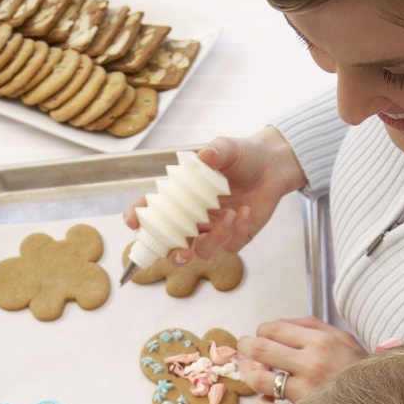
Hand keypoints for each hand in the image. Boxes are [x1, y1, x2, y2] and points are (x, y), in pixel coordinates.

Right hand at [123, 127, 305, 262]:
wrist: (271, 165)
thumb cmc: (241, 155)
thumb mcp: (227, 147)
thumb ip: (216, 151)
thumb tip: (206, 156)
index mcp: (181, 197)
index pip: (151, 211)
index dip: (138, 217)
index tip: (132, 220)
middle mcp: (192, 218)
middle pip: (172, 246)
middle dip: (172, 255)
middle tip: (181, 253)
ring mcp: (212, 230)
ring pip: (202, 251)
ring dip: (214, 239)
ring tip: (229, 215)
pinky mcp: (234, 237)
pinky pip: (230, 246)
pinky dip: (236, 231)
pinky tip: (245, 211)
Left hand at [238, 317, 366, 403]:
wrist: (381, 403)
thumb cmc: (357, 370)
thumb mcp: (343, 338)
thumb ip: (311, 326)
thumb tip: (278, 324)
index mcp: (320, 342)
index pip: (274, 328)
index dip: (261, 331)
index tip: (261, 336)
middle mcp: (311, 365)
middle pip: (260, 349)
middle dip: (246, 348)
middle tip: (245, 350)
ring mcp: (305, 393)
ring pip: (259, 380)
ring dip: (254, 377)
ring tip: (259, 377)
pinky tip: (268, 400)